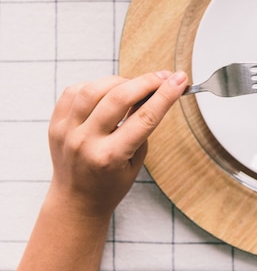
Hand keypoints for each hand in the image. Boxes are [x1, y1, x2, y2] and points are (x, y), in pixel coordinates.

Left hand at [47, 70, 187, 217]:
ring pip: (94, 89)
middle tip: (164, 77)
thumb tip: (153, 92)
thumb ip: (143, 126)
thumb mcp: (136, 160)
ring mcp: (66, 132)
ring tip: (136, 85)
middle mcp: (84, 142)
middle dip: (147, 82)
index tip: (179, 80)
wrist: (76, 201)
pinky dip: (96, 85)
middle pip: (119, 97)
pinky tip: (110, 90)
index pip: (144, 118)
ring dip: (121, 81)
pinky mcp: (55, 124)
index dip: (165, 96)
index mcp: (109, 157)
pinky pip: (74, 91)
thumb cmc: (111, 184)